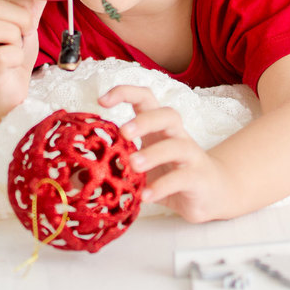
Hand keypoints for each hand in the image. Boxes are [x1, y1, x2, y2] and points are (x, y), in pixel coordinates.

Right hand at [0, 0, 45, 116]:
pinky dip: (15, 57)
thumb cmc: (10, 60)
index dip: (20, 2)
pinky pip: (3, 54)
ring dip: (16, 38)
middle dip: (21, 20)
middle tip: (23, 37)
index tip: (25, 21)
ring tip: (14, 50)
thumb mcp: (24, 28)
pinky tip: (12, 65)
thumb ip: (31, 8)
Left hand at [99, 85, 233, 222]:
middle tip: (123, 133)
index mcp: (159, 126)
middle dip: (144, 120)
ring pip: (177, 145)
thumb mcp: (144, 165)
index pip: (145, 98)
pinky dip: (162, 186)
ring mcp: (190, 155)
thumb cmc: (171, 174)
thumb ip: (118, 163)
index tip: (101, 101)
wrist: (213, 193)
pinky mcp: (198, 178)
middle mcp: (176, 135)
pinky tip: (146, 196)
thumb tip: (77, 174)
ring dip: (153, 153)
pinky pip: (182, 178)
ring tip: (133, 166)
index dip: (125, 93)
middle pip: (166, 114)